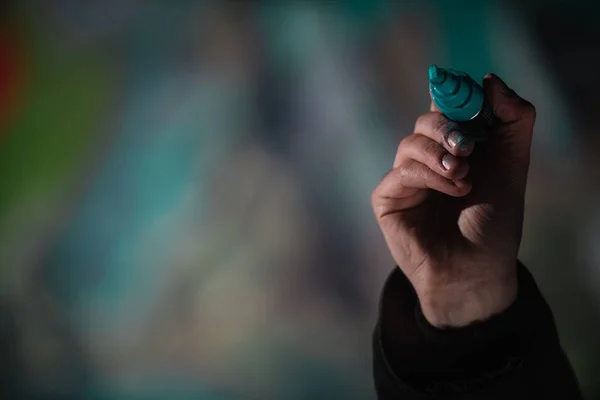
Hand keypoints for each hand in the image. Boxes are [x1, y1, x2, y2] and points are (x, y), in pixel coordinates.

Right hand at [372, 74, 535, 326]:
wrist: (478, 268)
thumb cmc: (494, 221)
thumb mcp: (514, 163)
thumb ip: (513, 119)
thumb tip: (489, 79)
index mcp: (455, 147)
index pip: (448, 104)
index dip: (456, 93)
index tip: (471, 94)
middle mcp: (428, 158)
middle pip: (427, 119)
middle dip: (448, 126)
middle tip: (467, 146)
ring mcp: (405, 178)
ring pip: (411, 143)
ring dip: (440, 155)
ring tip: (463, 178)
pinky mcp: (388, 198)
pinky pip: (401, 171)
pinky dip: (428, 175)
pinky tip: (453, 189)